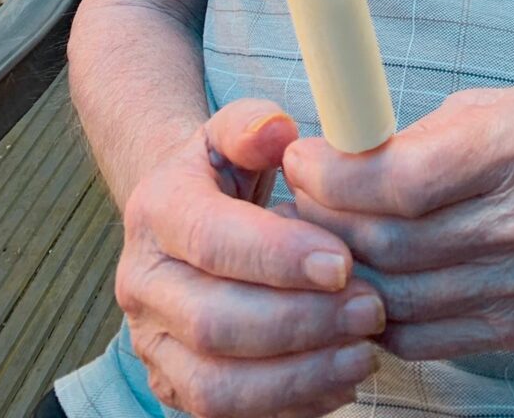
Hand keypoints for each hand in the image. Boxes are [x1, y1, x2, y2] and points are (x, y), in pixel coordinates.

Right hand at [117, 98, 384, 416]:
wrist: (185, 215)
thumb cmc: (224, 171)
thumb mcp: (234, 130)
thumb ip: (254, 125)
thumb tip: (277, 132)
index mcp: (156, 211)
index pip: (211, 240)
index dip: (277, 257)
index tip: (343, 262)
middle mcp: (143, 284)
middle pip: (214, 322)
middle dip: (300, 322)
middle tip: (370, 308)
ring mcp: (154, 343)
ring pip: (216, 385)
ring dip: (298, 376)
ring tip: (362, 351)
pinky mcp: (177, 385)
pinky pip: (229, 415)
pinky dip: (291, 404)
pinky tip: (341, 378)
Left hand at [283, 86, 513, 360]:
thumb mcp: (482, 105)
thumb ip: (410, 138)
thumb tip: (328, 161)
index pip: (406, 180)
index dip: (337, 176)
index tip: (302, 159)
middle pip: (394, 242)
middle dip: (327, 219)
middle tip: (300, 196)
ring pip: (399, 296)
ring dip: (343, 270)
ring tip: (318, 238)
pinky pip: (421, 335)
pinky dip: (378, 311)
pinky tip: (361, 279)